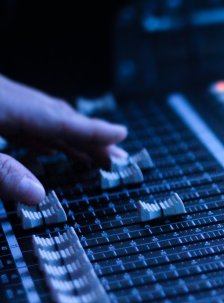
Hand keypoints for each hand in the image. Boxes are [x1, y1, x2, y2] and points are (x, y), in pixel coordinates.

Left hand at [0, 74, 127, 204]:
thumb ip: (3, 172)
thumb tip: (38, 195)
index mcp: (2, 104)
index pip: (57, 118)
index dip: (91, 129)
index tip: (121, 134)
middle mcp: (5, 96)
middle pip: (56, 116)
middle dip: (89, 136)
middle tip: (117, 156)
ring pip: (41, 117)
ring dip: (69, 137)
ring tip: (92, 157)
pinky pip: (23, 121)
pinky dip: (42, 136)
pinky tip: (49, 148)